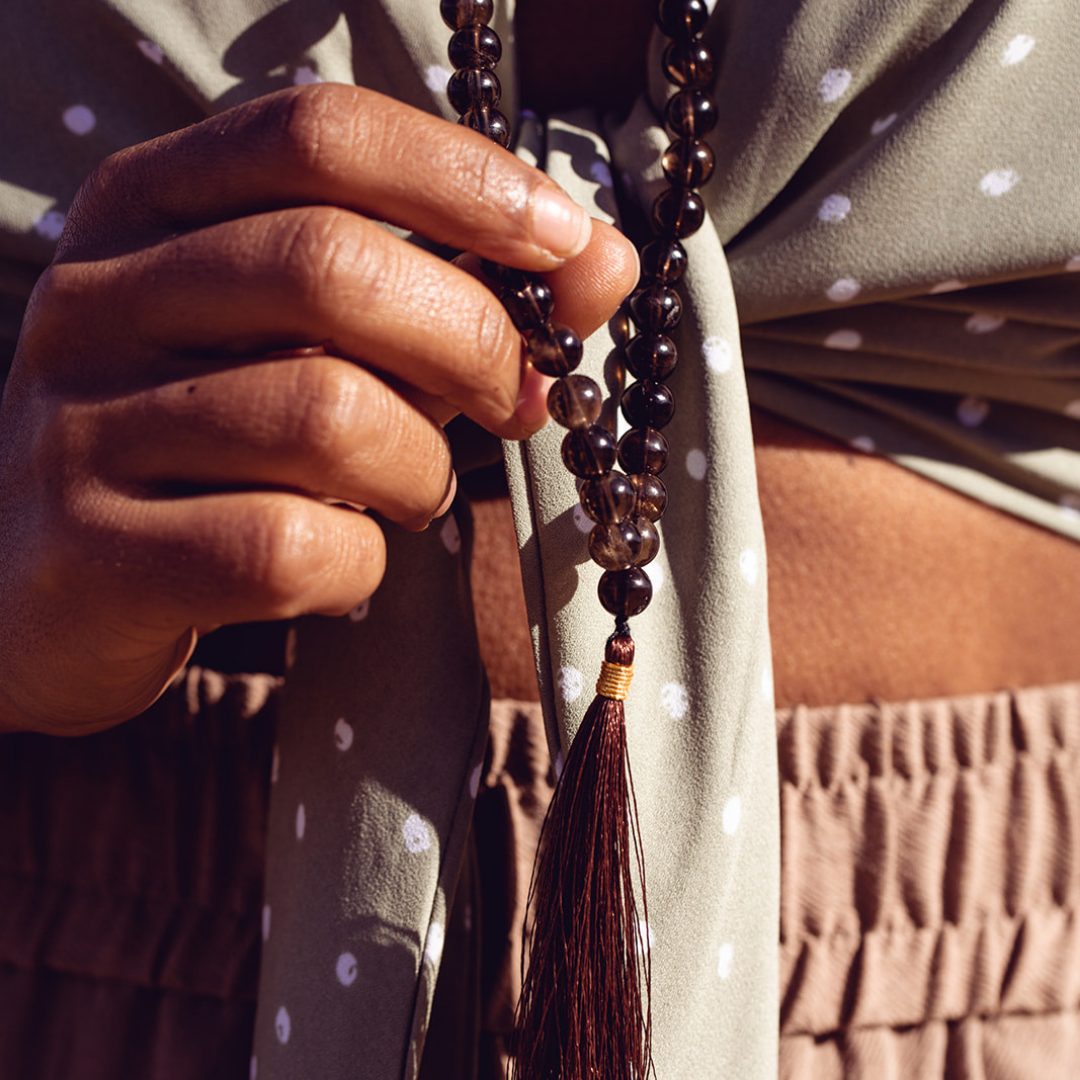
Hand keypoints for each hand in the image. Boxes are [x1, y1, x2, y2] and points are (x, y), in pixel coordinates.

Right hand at [0, 84, 637, 733]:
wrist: (48, 586)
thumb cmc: (213, 445)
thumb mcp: (318, 348)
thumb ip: (450, 296)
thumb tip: (604, 263)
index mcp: (153, 211)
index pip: (318, 135)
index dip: (464, 178)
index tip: (565, 242)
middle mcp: (103, 298)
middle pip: (332, 267)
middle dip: (473, 341)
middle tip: (517, 399)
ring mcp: (83, 426)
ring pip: (324, 416)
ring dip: (419, 466)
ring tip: (412, 487)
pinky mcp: (96, 553)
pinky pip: (287, 548)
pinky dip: (360, 563)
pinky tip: (344, 560)